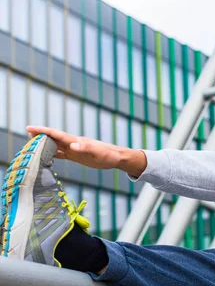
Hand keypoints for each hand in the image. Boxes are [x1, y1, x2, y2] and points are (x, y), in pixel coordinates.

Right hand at [26, 126, 146, 176]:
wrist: (116, 158)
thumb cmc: (109, 155)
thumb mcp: (98, 152)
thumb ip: (85, 148)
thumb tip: (72, 145)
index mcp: (76, 141)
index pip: (56, 134)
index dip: (43, 130)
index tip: (29, 128)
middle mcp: (73, 143)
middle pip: (53, 138)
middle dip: (39, 135)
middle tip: (26, 135)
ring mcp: (74, 149)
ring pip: (56, 145)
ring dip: (44, 145)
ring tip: (32, 145)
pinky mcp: (77, 156)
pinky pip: (61, 154)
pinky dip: (52, 155)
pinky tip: (46, 157)